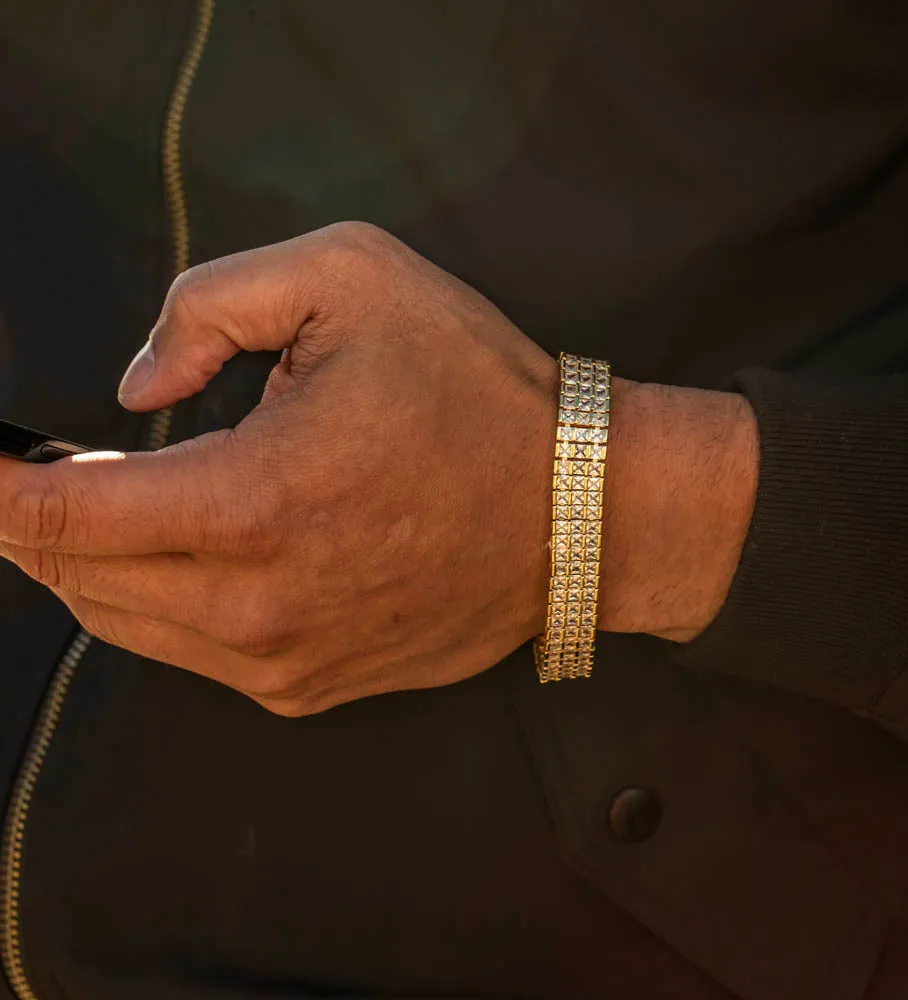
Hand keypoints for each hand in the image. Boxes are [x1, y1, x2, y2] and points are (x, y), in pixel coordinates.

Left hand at [0, 223, 756, 714]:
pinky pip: (193, 652)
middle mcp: (259, 607)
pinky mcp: (313, 685)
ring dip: (93, 562)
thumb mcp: (353, 280)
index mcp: (257, 502)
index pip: (61, 514)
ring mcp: (286, 660)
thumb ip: (211, 305)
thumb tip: (137, 392)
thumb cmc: (479, 393)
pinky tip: (188, 552)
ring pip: (125, 623)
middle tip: (34, 468)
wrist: (579, 511)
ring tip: (102, 503)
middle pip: (79, 576)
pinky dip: (160, 600)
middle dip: (33, 519)